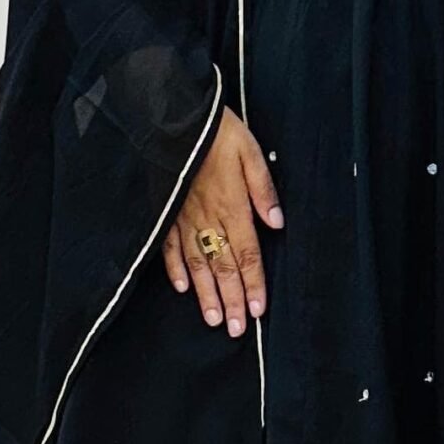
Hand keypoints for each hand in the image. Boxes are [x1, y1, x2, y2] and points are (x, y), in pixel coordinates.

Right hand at [162, 106, 282, 335]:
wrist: (172, 114)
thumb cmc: (216, 130)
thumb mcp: (249, 150)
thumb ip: (263, 188)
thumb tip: (277, 223)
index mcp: (232, 205)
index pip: (247, 254)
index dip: (253, 284)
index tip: (257, 311)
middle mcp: (207, 218)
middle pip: (223, 267)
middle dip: (231, 300)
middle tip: (235, 330)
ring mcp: (183, 218)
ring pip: (197, 264)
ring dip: (206, 294)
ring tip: (213, 319)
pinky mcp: (166, 212)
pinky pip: (170, 247)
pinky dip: (175, 269)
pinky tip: (182, 288)